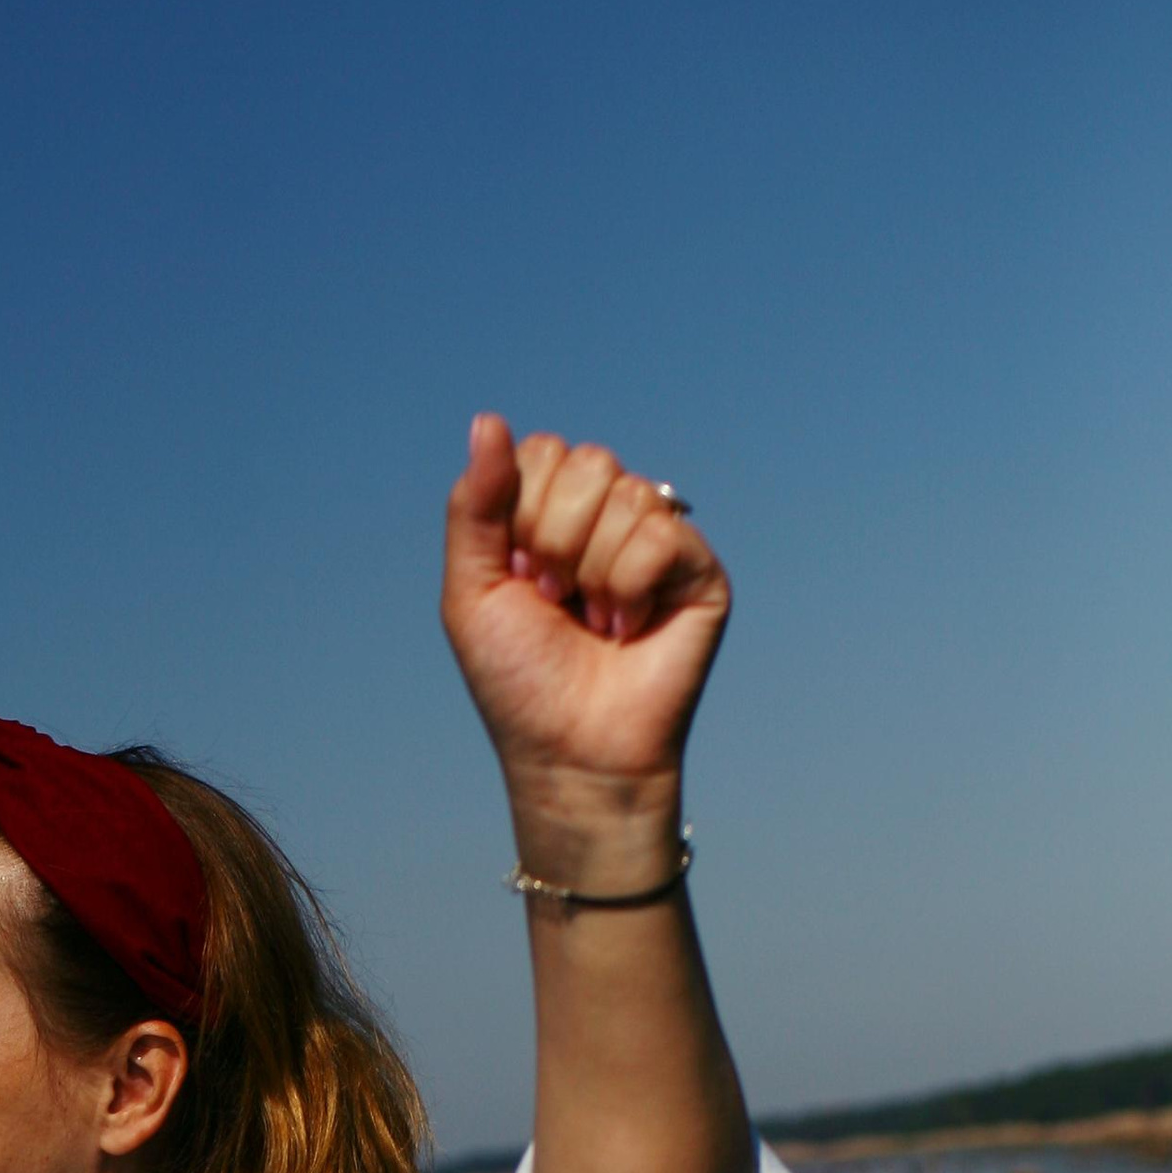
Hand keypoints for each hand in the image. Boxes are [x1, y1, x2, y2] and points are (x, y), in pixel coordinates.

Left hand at [441, 417, 728, 841]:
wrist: (571, 752)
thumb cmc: (521, 682)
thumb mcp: (473, 590)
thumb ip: (475, 505)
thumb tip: (487, 421)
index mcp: (555, 515)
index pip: (542, 452)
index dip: (521, 514)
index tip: (521, 580)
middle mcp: (610, 518)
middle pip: (586, 462)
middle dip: (555, 540)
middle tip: (557, 601)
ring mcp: (658, 541)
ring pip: (624, 494)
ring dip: (592, 571)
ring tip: (593, 621)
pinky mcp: (698, 570)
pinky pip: (662, 532)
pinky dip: (630, 585)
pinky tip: (628, 627)